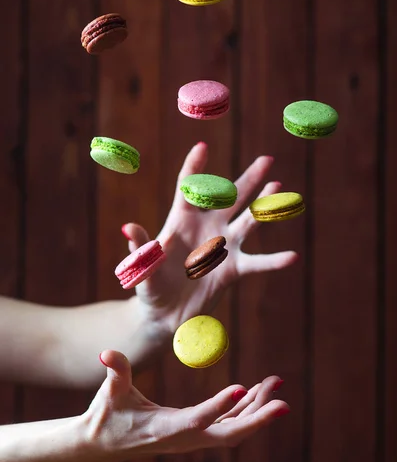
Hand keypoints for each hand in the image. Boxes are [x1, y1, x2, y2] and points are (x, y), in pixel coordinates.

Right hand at [82, 350, 288, 461]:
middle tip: (283, 401)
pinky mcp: (194, 432)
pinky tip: (255, 391)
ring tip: (275, 383)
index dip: (220, 405)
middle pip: (229, 433)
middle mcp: (184, 438)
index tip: (243, 387)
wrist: (102, 445)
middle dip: (258, 418)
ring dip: (256, 408)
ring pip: (233, 428)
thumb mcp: (110, 394)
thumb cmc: (106, 417)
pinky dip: (243, 408)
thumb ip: (115, 372)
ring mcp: (192, 438)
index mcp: (165, 429)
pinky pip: (226, 423)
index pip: (197, 419)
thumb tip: (107, 353)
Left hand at [122, 142, 297, 330]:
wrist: (164, 313)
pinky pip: (256, 263)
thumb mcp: (142, 267)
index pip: (188, 190)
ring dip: (263, 207)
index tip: (201, 147)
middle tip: (267, 160)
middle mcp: (206, 229)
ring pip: (247, 222)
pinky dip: (273, 261)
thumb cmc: (150, 286)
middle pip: (229, 198)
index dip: (194, 168)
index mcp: (180, 221)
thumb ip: (141, 246)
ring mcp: (223, 247)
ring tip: (279, 189)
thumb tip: (128, 227)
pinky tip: (292, 257)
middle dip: (248, 180)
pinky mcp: (233, 270)